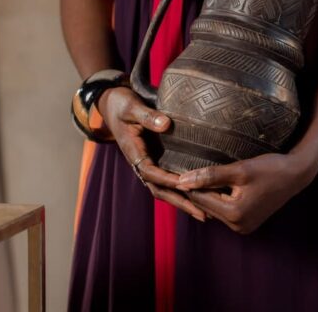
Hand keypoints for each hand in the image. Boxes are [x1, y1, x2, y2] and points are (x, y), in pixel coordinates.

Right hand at [98, 86, 205, 221]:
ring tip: (205, 213)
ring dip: (182, 201)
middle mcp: (141, 162)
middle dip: (180, 201)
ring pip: (164, 188)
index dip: (167, 179)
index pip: (150, 172)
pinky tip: (199, 196)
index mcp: (134, 153)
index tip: (186, 185)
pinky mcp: (155, 160)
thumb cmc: (122, 105)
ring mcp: (148, 163)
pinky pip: (168, 180)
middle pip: (159, 189)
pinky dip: (182, 190)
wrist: (112, 104)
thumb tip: (166, 124)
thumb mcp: (133, 108)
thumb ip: (148, 116)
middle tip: (202, 213)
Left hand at [175, 153, 311, 233]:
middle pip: (206, 206)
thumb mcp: (240, 170)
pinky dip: (222, 198)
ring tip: (208, 175)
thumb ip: (210, 176)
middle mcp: (238, 226)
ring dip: (211, 193)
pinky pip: (226, 211)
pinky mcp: (247, 223)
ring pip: (215, 208)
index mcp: (235, 214)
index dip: (191, 183)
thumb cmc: (270, 169)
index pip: (201, 199)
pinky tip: (223, 184)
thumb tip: (182, 181)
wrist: (296, 174)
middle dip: (200, 189)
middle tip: (192, 170)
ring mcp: (243, 227)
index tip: (181, 168)